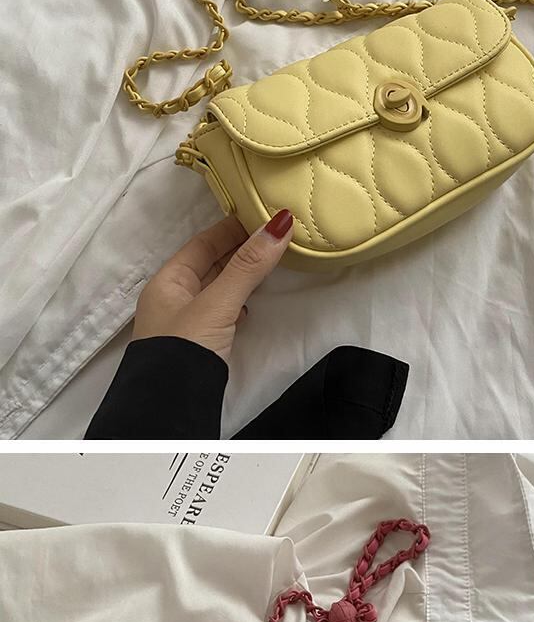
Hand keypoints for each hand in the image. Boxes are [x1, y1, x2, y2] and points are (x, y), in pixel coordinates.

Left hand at [132, 211, 293, 364]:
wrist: (169, 406)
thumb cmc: (184, 350)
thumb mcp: (218, 303)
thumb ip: (248, 266)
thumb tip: (278, 224)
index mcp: (167, 281)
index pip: (202, 243)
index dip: (231, 228)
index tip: (261, 215)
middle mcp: (172, 298)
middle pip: (209, 264)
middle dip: (239, 250)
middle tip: (273, 237)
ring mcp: (184, 322)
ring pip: (216, 289)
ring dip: (240, 276)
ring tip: (269, 263)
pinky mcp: (198, 344)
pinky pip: (220, 312)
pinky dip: (236, 303)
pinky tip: (249, 305)